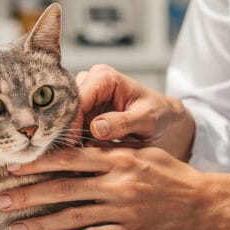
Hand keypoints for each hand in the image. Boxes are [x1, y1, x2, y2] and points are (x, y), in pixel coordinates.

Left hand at [0, 145, 220, 229]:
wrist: (202, 201)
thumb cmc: (171, 172)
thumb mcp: (142, 150)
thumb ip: (110, 149)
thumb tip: (76, 146)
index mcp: (118, 158)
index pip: (71, 158)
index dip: (39, 162)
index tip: (14, 166)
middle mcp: (117, 183)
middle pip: (63, 189)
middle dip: (28, 195)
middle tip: (1, 199)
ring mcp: (123, 209)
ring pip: (73, 217)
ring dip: (41, 223)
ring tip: (15, 227)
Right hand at [73, 65, 195, 160]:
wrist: (163, 117)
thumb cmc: (158, 114)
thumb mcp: (146, 120)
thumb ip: (123, 123)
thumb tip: (96, 128)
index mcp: (106, 77)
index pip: (79, 98)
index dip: (73, 121)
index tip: (73, 143)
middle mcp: (92, 79)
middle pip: (68, 105)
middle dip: (68, 128)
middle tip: (71, 151)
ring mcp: (88, 92)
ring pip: (67, 113)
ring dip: (70, 133)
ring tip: (76, 152)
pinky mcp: (86, 106)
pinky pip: (72, 121)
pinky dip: (74, 135)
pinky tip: (79, 150)